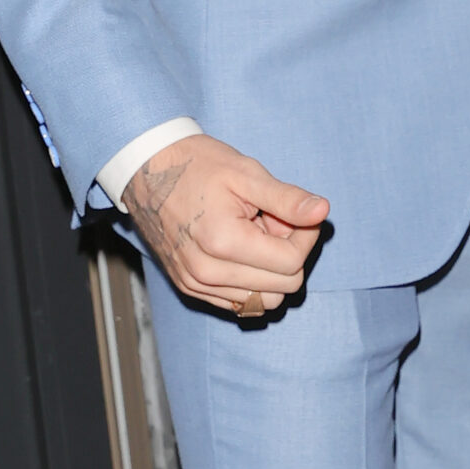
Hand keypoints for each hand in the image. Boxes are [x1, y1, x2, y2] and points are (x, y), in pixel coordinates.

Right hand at [126, 134, 327, 315]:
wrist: (146, 169)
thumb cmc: (197, 165)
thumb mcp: (246, 173)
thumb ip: (287, 198)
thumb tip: (323, 212)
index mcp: (223, 242)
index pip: (292, 263)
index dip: (305, 237)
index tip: (294, 214)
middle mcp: (207, 273)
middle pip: (283, 287)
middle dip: (288, 254)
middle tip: (272, 221)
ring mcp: (196, 285)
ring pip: (265, 301)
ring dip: (270, 270)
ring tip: (253, 233)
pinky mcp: (190, 288)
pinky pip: (240, 303)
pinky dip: (252, 280)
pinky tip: (240, 248)